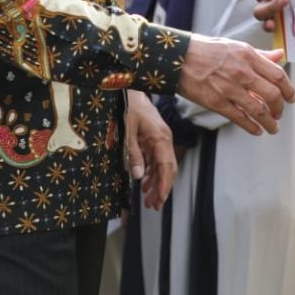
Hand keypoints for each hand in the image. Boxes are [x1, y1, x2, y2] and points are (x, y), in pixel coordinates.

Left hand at [126, 90, 177, 209]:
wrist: (130, 89)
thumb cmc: (128, 106)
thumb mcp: (127, 131)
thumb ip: (133, 153)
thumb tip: (138, 176)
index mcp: (160, 138)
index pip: (167, 167)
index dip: (164, 185)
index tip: (160, 201)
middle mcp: (164, 140)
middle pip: (168, 169)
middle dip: (162, 188)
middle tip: (153, 206)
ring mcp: (160, 140)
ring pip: (162, 166)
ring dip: (157, 183)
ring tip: (148, 199)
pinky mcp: (154, 139)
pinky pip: (156, 159)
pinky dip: (152, 172)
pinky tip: (144, 183)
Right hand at [179, 37, 294, 135]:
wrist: (177, 57)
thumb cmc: (206, 49)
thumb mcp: (235, 46)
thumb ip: (259, 54)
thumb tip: (280, 56)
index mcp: (248, 55)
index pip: (278, 75)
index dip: (288, 89)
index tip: (291, 98)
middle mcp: (241, 71)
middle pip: (272, 94)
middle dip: (280, 108)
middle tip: (280, 114)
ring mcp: (229, 88)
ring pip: (258, 110)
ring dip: (270, 122)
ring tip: (273, 128)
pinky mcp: (216, 102)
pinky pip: (240, 118)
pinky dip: (252, 127)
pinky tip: (257, 131)